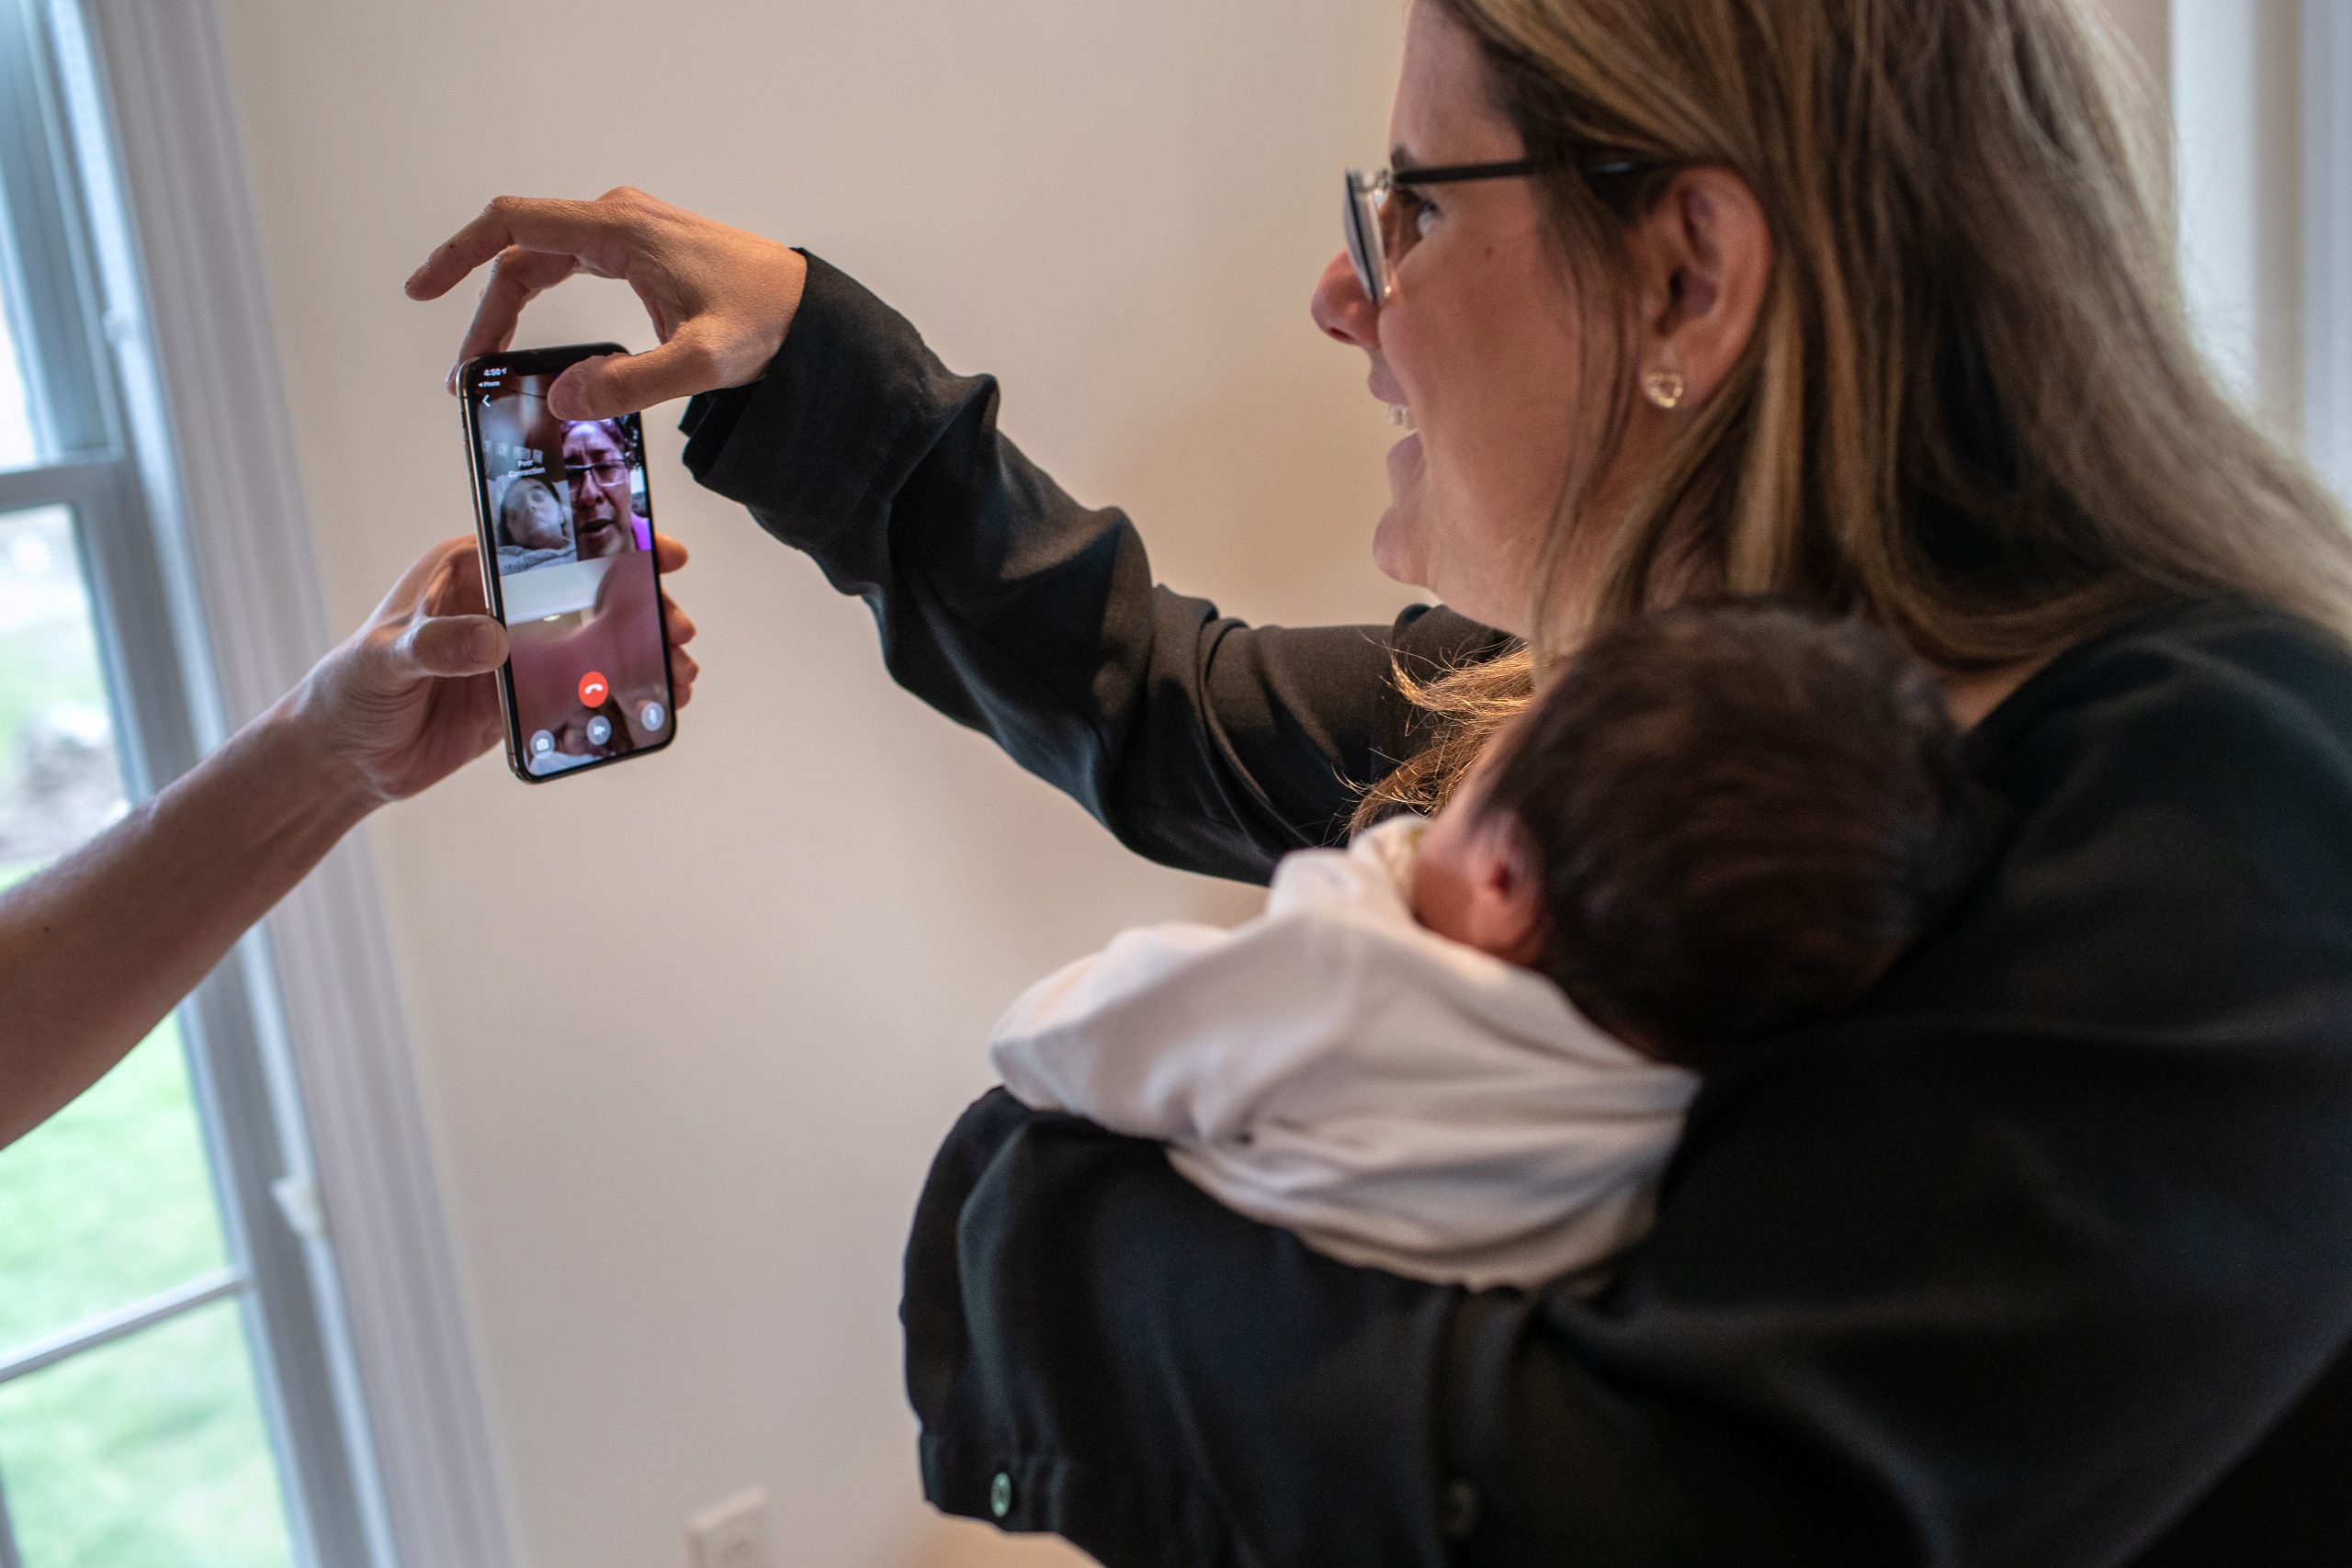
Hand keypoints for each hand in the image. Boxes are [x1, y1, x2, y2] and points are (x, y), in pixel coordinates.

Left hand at [279, 535, 699, 805]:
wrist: (339, 761)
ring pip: (592, 643)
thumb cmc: (345, 692)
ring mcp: (514, 654)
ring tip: (678, 672)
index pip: (546, 543)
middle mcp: (497, 606)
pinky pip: (581, 692)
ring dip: (638, 654)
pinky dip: (619, 696)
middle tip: (675, 627)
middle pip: (584, 593)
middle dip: (639, 606)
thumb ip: (434, 645)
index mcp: (466, 572)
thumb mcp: (382, 659)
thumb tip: (491, 638)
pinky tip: (651, 703)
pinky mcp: (522, 700)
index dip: (605, 540)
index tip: (655, 548)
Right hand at [404, 188, 808, 419]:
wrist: (812, 312)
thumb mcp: (699, 363)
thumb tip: (562, 397)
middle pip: (521, 254)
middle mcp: (617, 219)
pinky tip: (534, 339)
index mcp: (620, 230)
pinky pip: (570, 266)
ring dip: (510, 309)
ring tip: (490, 364)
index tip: (422, 289)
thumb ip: (629, 385)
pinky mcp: (641, 252)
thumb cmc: (767, 323)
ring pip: (543, 263)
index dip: (459, 254)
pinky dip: (541, 299)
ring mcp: (628, 232)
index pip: (513, 225)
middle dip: (485, 311)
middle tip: (466, 373)